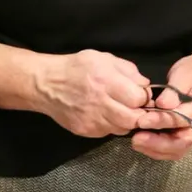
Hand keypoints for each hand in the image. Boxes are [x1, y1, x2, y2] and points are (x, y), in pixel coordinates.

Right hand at [32, 50, 152, 139]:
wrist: (46, 84)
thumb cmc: (76, 68)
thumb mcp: (103, 58)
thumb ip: (128, 71)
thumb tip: (146, 86)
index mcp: (106, 80)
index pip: (139, 98)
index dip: (143, 97)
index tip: (139, 94)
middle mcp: (99, 102)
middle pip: (134, 118)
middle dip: (139, 114)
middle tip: (135, 107)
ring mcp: (92, 119)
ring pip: (123, 128)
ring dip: (126, 120)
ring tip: (119, 109)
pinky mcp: (85, 130)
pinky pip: (108, 132)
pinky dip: (111, 125)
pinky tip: (104, 114)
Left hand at [132, 55, 191, 161]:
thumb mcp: (185, 74)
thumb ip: (175, 90)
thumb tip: (162, 104)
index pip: (182, 120)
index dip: (161, 122)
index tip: (142, 120)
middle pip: (181, 143)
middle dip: (158, 144)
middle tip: (137, 139)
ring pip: (176, 149)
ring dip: (155, 149)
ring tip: (136, 141)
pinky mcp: (185, 133)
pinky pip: (173, 147)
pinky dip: (157, 148)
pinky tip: (142, 142)